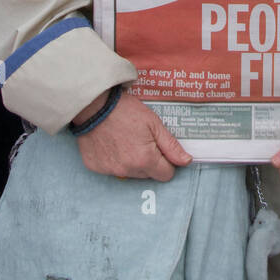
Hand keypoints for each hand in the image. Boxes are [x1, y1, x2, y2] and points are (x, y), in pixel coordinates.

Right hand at [73, 90, 191, 180]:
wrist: (93, 105)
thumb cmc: (125, 111)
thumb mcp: (153, 123)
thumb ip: (171, 146)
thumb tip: (186, 161)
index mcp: (145, 160)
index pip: (166, 174)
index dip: (167, 161)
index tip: (160, 148)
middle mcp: (127, 170)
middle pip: (148, 174)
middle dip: (150, 161)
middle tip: (141, 140)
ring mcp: (110, 170)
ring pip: (131, 173)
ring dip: (132, 161)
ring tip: (125, 139)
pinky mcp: (96, 167)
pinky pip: (112, 169)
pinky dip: (115, 159)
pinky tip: (112, 143)